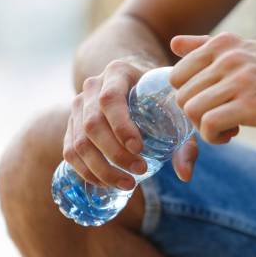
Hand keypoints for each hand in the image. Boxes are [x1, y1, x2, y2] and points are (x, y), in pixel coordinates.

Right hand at [64, 60, 198, 189]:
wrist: (136, 82)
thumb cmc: (160, 96)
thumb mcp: (177, 111)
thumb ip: (185, 142)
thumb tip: (185, 175)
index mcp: (117, 72)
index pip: (110, 99)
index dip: (121, 126)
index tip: (140, 148)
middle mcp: (92, 86)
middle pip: (92, 124)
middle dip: (115, 153)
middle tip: (141, 171)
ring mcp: (78, 105)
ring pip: (79, 142)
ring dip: (101, 168)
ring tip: (128, 183)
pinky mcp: (72, 124)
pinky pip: (70, 151)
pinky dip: (86, 171)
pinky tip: (107, 184)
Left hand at [169, 33, 255, 143]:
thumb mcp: (246, 49)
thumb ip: (206, 46)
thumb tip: (173, 43)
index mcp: (223, 44)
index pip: (176, 74)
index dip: (188, 96)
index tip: (209, 103)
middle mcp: (228, 58)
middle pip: (182, 95)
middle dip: (195, 114)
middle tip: (219, 117)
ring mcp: (240, 81)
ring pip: (192, 110)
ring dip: (204, 127)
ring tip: (227, 126)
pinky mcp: (251, 105)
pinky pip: (210, 125)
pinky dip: (214, 137)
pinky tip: (232, 133)